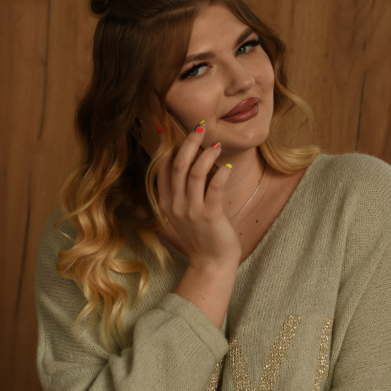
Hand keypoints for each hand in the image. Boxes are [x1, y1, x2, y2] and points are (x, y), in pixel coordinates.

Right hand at [156, 121, 240, 269]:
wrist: (211, 263)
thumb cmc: (201, 234)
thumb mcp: (184, 212)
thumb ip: (183, 190)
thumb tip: (192, 161)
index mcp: (166, 201)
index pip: (163, 167)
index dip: (171, 146)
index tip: (180, 130)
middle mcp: (175, 204)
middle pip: (177, 164)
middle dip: (189, 142)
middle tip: (200, 127)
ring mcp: (190, 210)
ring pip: (194, 172)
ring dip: (206, 154)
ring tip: (216, 145)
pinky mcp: (209, 216)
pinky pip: (213, 187)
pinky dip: (220, 173)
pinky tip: (227, 167)